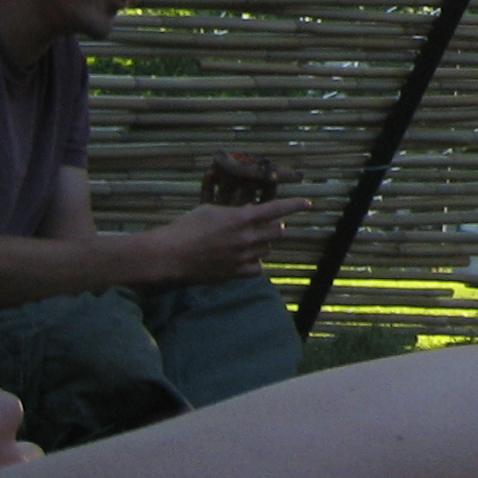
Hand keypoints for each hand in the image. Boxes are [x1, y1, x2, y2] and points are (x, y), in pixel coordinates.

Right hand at [152, 196, 300, 284]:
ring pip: (266, 249)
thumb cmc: (185, 228)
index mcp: (241, 218)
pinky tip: (244, 258)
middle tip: (265, 225)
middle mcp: (246, 238)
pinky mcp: (235, 273)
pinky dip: (254, 262)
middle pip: (277, 231)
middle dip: (275, 226)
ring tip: (247, 241)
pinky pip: (257, 268)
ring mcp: (242, 257)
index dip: (295, 205)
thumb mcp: (210, 209)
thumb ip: (234, 211)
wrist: (170, 256)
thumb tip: (249, 212)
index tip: (308, 204)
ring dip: (262, 243)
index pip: (277, 208)